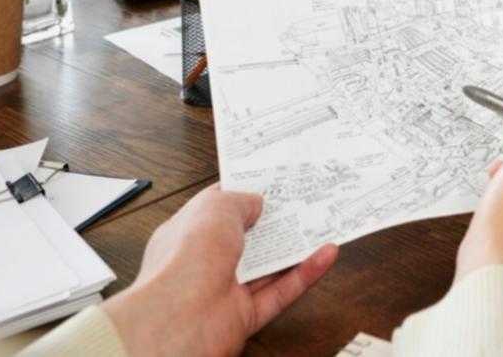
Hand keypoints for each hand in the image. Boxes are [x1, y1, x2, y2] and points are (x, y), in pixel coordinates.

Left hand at [102, 185, 337, 356]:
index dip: (243, 193)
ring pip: (268, 266)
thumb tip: (256, 202)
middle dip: (274, 222)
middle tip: (302, 203)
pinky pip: (280, 292)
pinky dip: (304, 275)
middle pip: (248, 238)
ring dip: (294, 247)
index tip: (270, 182)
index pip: (217, 209)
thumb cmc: (184, 261)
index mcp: (187, 233)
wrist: (180, 319)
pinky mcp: (244, 315)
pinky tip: (323, 256)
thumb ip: (239, 200)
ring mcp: (224, 289)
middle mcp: (205, 262)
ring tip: (320, 225)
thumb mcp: (215, 208)